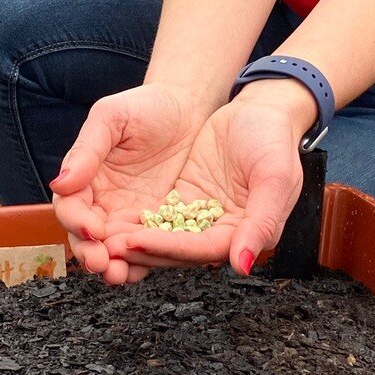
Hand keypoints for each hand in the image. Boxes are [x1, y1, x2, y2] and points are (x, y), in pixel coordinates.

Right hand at [49, 83, 208, 284]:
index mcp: (85, 178)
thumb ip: (87, 149)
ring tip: (119, 275)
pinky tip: (144, 272)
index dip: (76, 220)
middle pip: (86, 237)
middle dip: (90, 253)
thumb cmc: (146, 107)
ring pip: (112, 250)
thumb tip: (60, 183)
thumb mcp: (111, 118)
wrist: (188, 109)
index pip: (70, 206)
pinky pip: (145, 250)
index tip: (91, 228)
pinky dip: (142, 264)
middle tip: (100, 263)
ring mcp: (129, 217)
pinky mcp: (157, 225)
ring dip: (113, 266)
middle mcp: (102, 203)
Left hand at [102, 80, 313, 275]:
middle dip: (141, 252)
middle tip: (104, 247)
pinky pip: (156, 216)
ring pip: (162, 237)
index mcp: (246, 233)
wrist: (262, 109)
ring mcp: (200, 217)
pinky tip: (108, 218)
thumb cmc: (273, 139)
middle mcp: (221, 232)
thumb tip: (242, 266)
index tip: (133, 242)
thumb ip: (261, 222)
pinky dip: (134, 221)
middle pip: (176, 251)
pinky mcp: (184, 200)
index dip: (166, 248)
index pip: (200, 250)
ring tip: (100, 238)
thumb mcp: (274, 176)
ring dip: (133, 242)